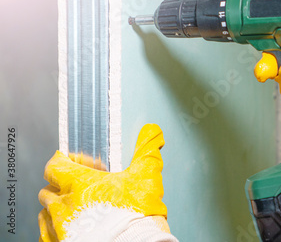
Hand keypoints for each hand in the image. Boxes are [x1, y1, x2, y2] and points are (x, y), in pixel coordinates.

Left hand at [38, 124, 174, 241]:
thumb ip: (147, 150)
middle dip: (63, 187)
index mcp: (77, 184)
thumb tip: (152, 130)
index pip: (54, 166)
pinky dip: (57, 230)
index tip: (82, 166)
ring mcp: (58, 230)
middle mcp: (62, 207)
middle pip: (48, 190)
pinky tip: (76, 229)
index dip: (66, 162)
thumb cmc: (137, 215)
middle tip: (87, 190)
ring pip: (46, 214)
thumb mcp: (146, 176)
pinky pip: (46, 236)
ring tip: (82, 211)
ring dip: (60, 209)